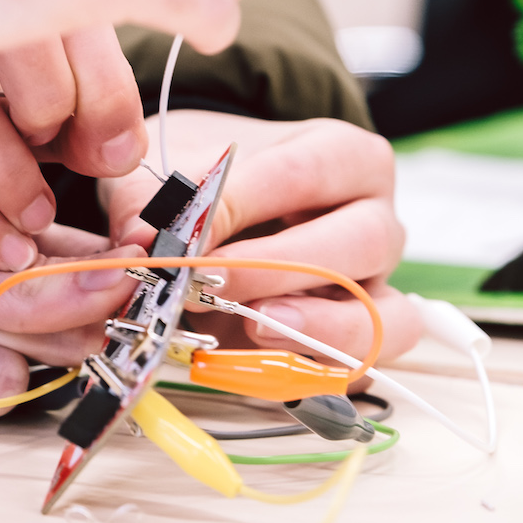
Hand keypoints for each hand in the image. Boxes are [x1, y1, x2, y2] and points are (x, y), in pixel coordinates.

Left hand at [98, 112, 421, 368]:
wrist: (213, 213)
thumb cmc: (208, 183)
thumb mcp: (173, 170)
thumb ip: (154, 198)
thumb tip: (141, 240)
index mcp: (343, 156)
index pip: (302, 174)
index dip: (241, 205)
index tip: (185, 235)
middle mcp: (375, 216)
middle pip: (362, 241)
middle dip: (279, 268)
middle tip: (211, 284)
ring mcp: (376, 284)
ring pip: (381, 313)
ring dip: (317, 326)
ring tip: (255, 327)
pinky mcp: (358, 339)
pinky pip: (360, 364)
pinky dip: (316, 366)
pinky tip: (260, 357)